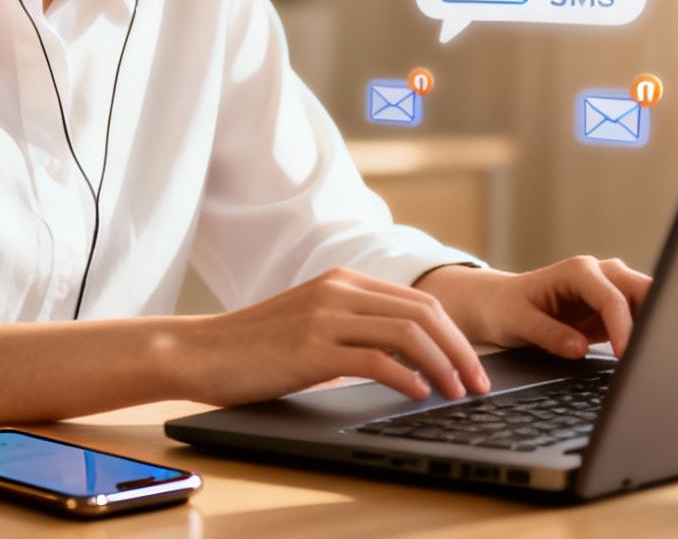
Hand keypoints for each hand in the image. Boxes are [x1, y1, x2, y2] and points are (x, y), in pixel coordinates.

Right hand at [178, 267, 491, 405]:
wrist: (199, 352)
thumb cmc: (254, 348)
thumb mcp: (312, 325)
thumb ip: (354, 330)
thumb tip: (407, 363)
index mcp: (344, 281)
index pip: (421, 301)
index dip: (456, 336)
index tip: (473, 368)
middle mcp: (339, 290)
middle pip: (425, 313)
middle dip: (461, 352)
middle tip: (478, 385)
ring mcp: (325, 316)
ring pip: (408, 333)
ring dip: (443, 367)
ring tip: (456, 395)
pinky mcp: (311, 348)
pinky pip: (376, 359)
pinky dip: (406, 378)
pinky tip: (418, 395)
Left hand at [415, 257, 652, 359]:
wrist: (503, 304)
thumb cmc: (508, 308)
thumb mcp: (518, 321)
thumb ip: (548, 334)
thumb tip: (580, 349)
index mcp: (578, 271)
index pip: (612, 297)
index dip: (624, 326)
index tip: (626, 354)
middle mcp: (600, 274)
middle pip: (643, 290)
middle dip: (653, 318)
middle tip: (654, 354)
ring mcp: (610, 289)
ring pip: (649, 302)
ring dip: (653, 327)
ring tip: (653, 359)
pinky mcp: (614, 308)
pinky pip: (640, 318)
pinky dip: (646, 335)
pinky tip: (645, 357)